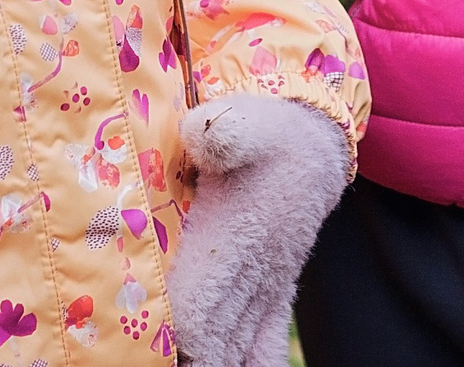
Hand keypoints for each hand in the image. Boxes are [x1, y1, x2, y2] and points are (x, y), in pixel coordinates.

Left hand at [170, 93, 350, 366]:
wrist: (314, 143)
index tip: (148, 347)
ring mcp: (264, 289)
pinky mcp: (273, 293)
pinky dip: (253, 366)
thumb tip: (197, 133)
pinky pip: (265, 345)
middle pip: (212, 343)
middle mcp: (250, 275)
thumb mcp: (240, 120)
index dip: (173, 338)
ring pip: (236, 347)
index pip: (198, 310)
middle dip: (189, 362)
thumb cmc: (264, 131)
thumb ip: (221, 131)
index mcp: (233, 240)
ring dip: (214, 363)